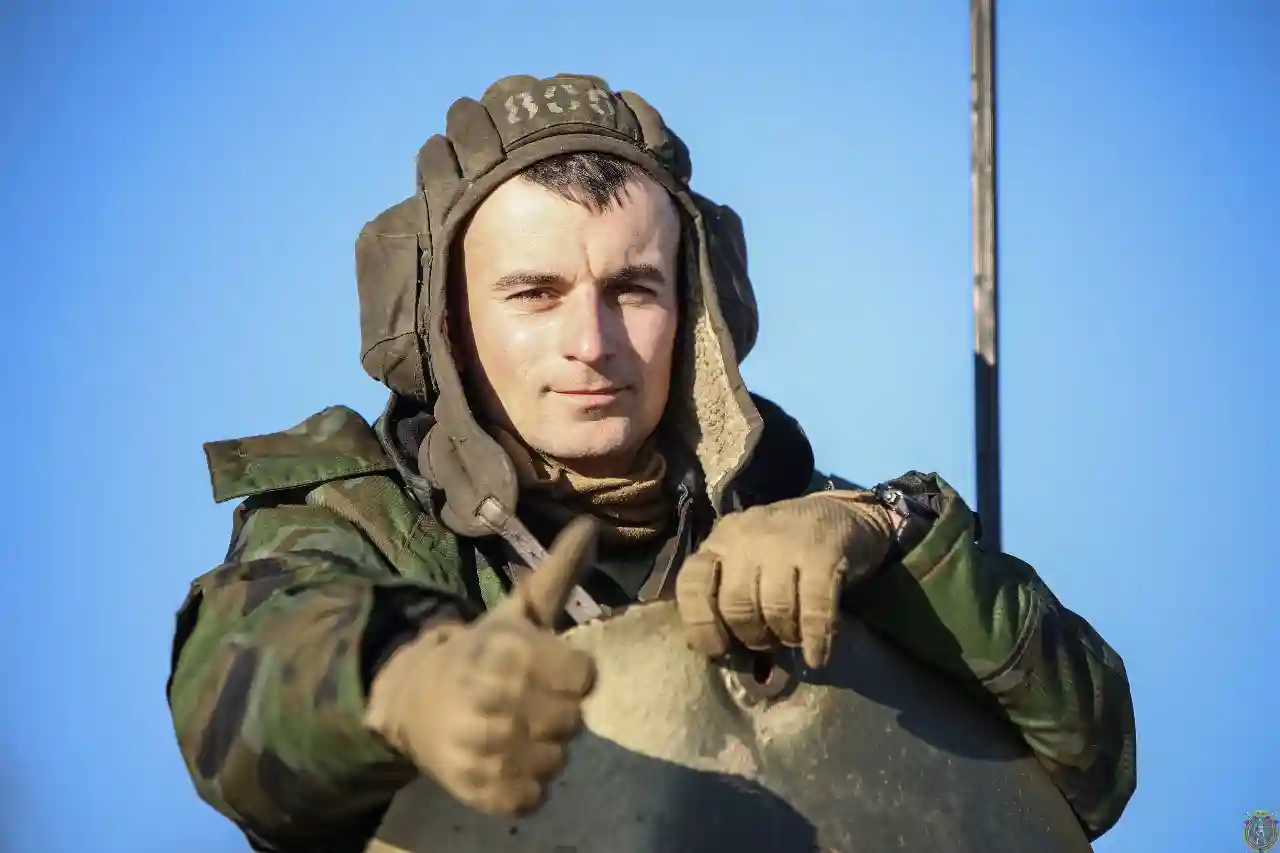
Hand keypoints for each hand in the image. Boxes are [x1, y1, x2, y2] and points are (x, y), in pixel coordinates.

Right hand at [364, 517, 599, 815]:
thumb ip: (559, 572)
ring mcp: (484, 748)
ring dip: (542, 749)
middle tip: (525, 701)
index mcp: (509, 652)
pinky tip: (502, 759)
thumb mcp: (517, 612)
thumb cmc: (481, 653)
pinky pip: (533, 797)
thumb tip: (591, 524)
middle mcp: (496, 699)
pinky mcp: (476, 789)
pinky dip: (524, 784)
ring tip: (512, 728)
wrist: (411, 701)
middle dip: (555, 713)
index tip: (545, 670)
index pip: (585, 679)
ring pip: (557, 761)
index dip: (571, 677)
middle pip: (574, 723)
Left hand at [675, 492, 895, 668]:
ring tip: (793, 639)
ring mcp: (785, 540)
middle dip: (752, 637)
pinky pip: (814, 608)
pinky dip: (816, 638)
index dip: (701, 623)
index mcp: (721, 540)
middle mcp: (747, 536)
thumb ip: (729, 595)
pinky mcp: (824, 551)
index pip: (693, 583)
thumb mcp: (747, 561)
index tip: (719, 650)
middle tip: (768, 643)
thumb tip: (721, 656)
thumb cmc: (785, 550)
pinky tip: (817, 655)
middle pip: (737, 604)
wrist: (843, 516)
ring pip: (775, 608)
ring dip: (785, 636)